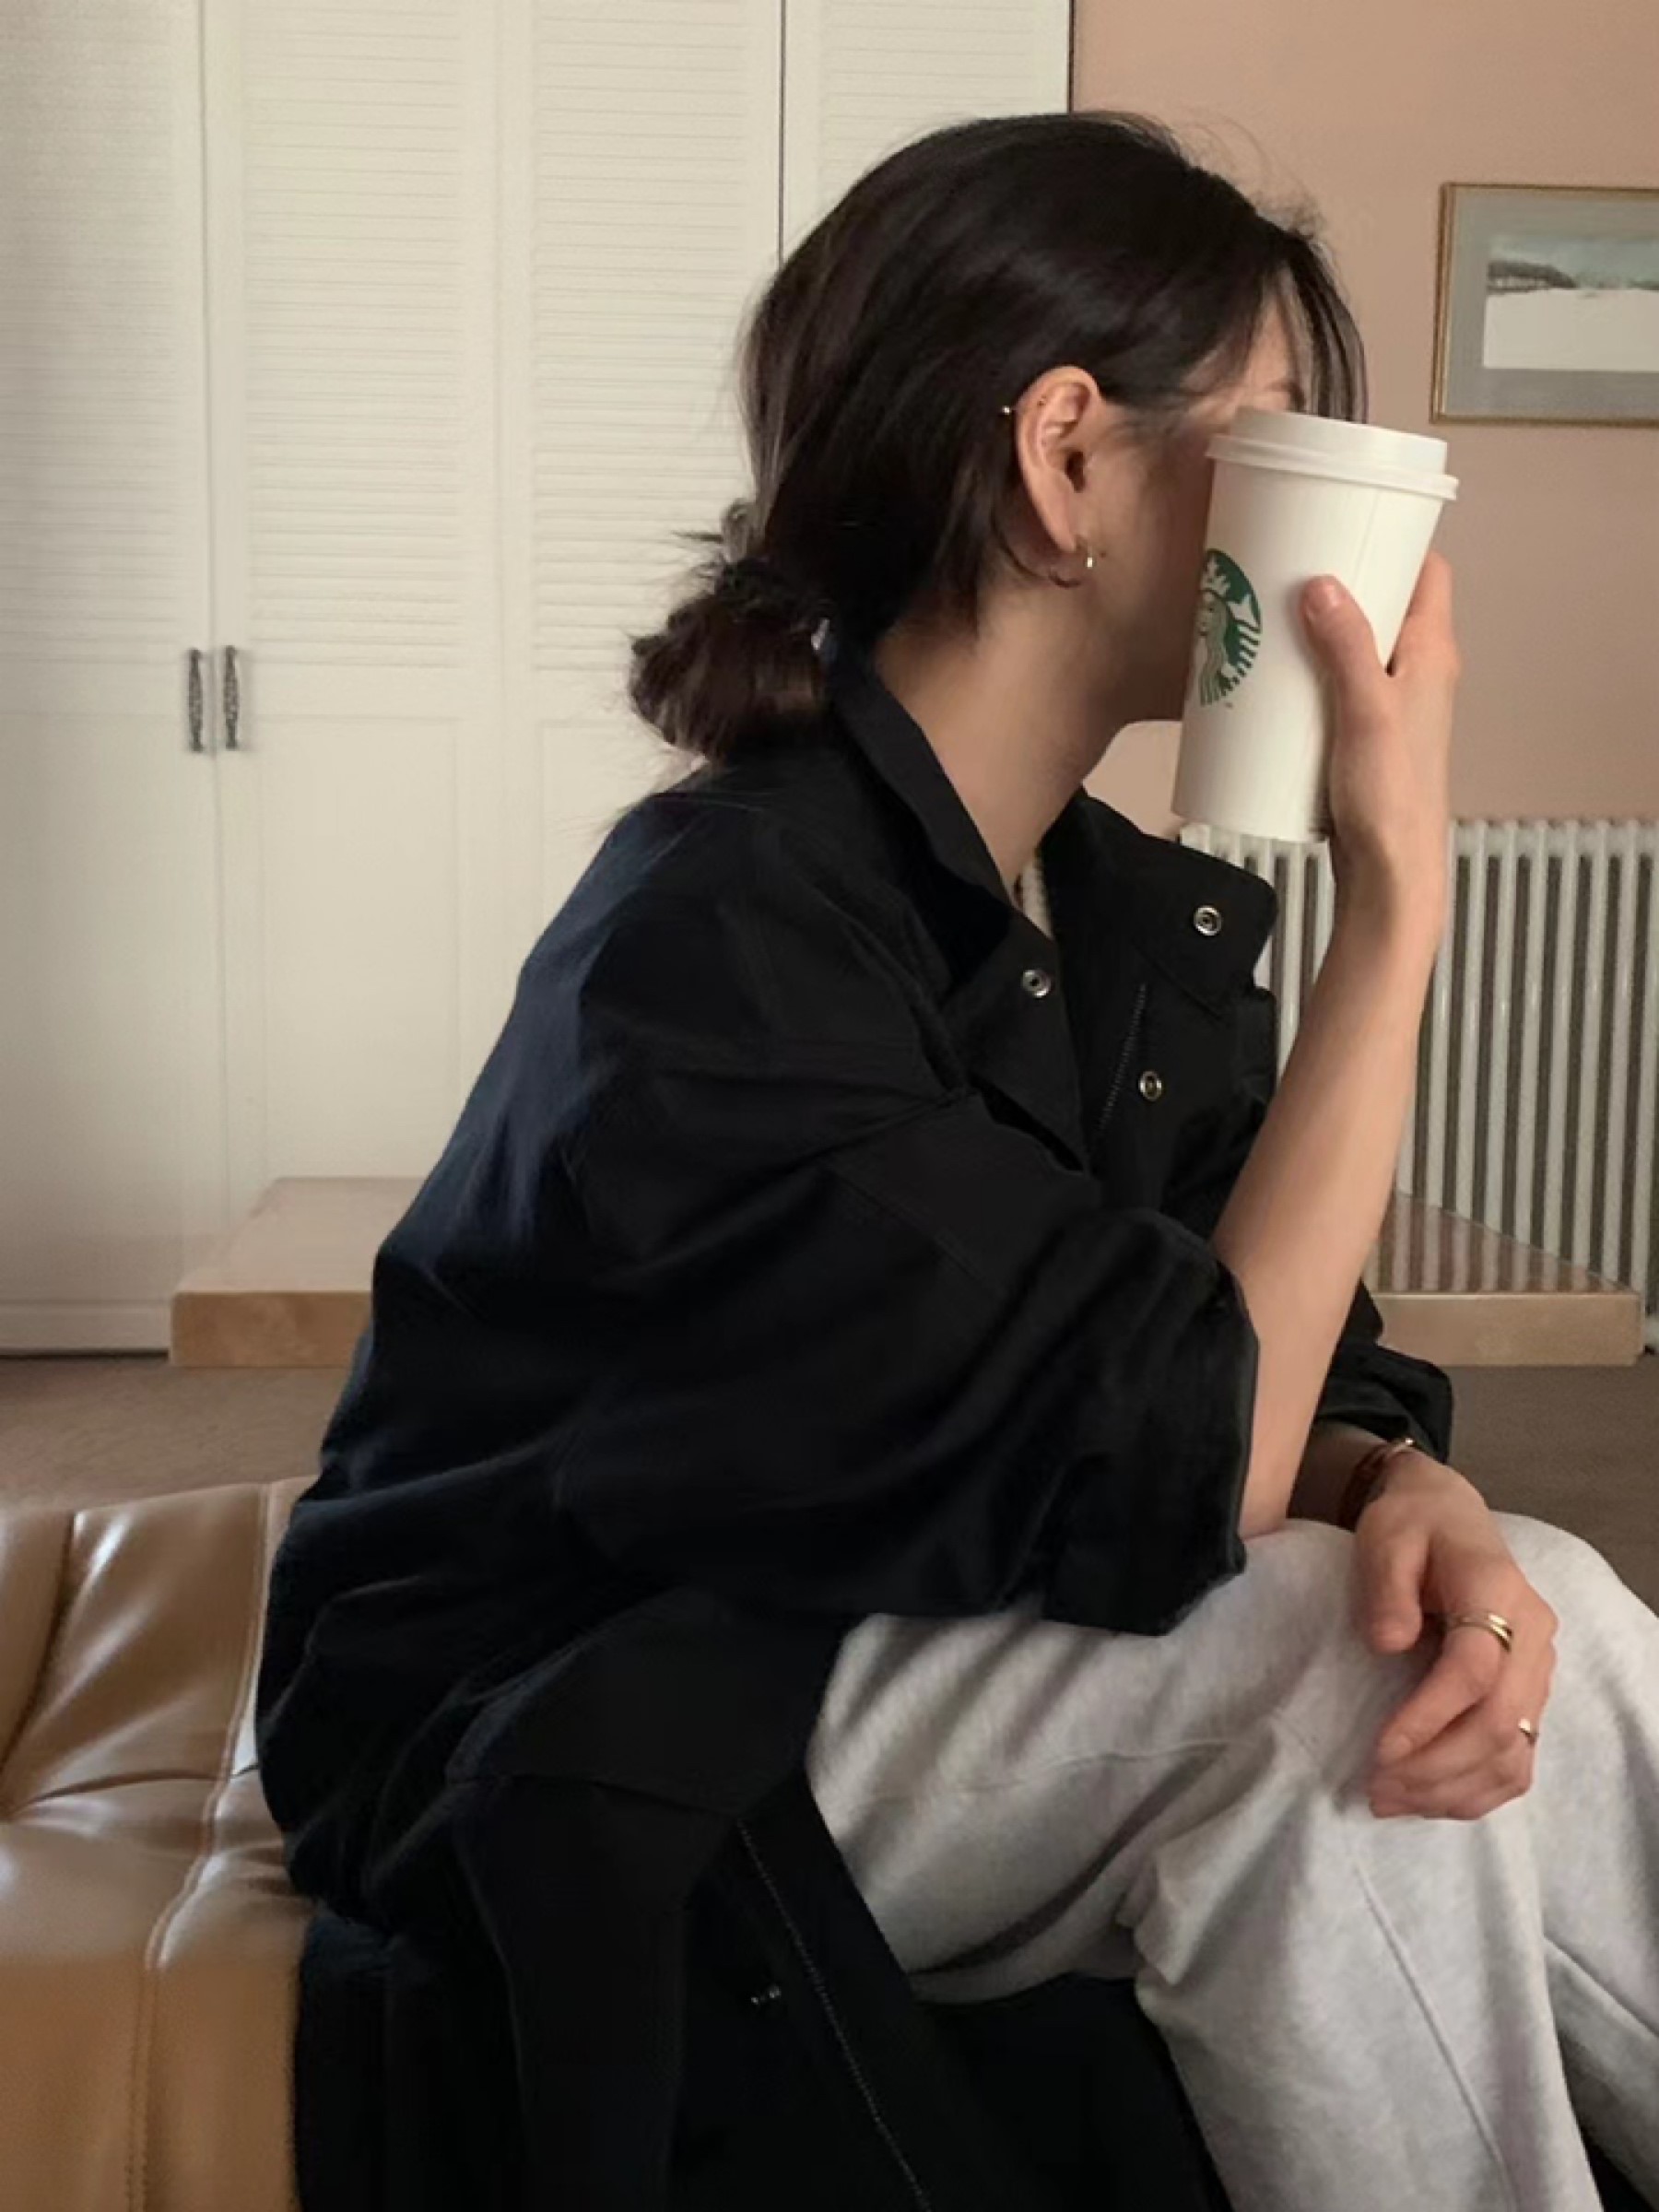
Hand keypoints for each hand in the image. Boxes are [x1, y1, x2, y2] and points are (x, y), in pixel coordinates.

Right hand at [1301, 551, 1459, 951]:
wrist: (1387, 874)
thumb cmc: (1392, 800)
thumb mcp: (1366, 713)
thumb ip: (1347, 648)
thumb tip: (1322, 583)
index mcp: (1432, 656)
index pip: (1428, 572)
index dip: (1395, 538)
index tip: (1348, 517)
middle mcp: (1417, 674)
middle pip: (1382, 602)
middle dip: (1338, 579)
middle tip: (1288, 563)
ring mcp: (1388, 704)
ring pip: (1353, 644)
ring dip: (1315, 625)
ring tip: (1268, 609)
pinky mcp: (1358, 734)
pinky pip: (1331, 683)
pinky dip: (1303, 668)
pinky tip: (1266, 672)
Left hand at [1350, 1451, 1558, 1820]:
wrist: (1449, 1518)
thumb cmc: (1411, 1527)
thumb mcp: (1386, 1537)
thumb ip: (1387, 1587)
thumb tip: (1389, 1643)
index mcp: (1498, 1590)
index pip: (1474, 1671)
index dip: (1429, 1717)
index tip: (1380, 1750)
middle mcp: (1534, 1635)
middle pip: (1500, 1722)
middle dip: (1436, 1767)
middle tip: (1376, 1789)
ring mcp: (1539, 1669)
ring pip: (1514, 1751)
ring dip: (1453, 1788)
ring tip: (1391, 1800)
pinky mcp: (1532, 1694)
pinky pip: (1519, 1758)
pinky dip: (1478, 1790)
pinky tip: (1430, 1799)